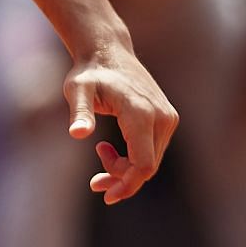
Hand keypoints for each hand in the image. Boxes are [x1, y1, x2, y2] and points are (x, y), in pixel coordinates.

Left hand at [63, 41, 178, 205]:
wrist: (109, 51)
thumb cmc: (89, 73)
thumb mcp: (77, 90)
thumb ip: (80, 112)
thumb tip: (77, 134)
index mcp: (142, 114)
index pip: (143, 164)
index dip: (127, 184)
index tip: (105, 194)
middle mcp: (161, 118)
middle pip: (147, 166)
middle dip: (121, 179)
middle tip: (94, 183)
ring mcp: (168, 119)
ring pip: (151, 161)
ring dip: (126, 169)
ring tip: (100, 153)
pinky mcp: (167, 119)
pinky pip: (152, 150)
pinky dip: (133, 158)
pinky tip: (109, 150)